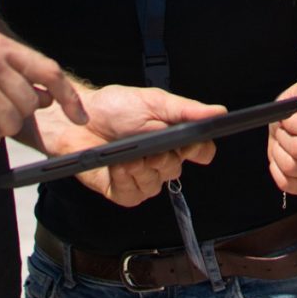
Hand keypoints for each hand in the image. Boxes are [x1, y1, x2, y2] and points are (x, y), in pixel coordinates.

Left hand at [44, 83, 224, 206]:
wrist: (77, 118)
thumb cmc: (114, 107)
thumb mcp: (154, 101)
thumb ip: (187, 110)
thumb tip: (219, 112)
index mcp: (175, 138)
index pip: (202, 151)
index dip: (199, 150)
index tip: (188, 143)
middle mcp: (162, 160)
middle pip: (176, 169)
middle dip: (161, 158)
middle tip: (148, 147)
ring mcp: (143, 178)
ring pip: (155, 185)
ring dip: (139, 169)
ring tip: (126, 154)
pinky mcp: (122, 191)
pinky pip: (133, 195)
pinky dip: (124, 180)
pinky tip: (116, 166)